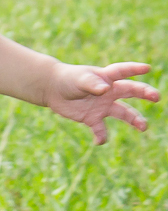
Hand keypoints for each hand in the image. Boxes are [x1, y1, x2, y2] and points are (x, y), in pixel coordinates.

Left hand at [44, 61, 159, 144]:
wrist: (53, 90)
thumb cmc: (68, 79)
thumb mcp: (79, 80)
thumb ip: (92, 84)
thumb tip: (105, 89)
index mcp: (106, 77)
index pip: (122, 71)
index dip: (134, 69)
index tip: (147, 68)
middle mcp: (109, 92)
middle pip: (130, 92)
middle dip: (144, 94)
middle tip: (156, 97)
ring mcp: (102, 106)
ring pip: (123, 113)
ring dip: (134, 120)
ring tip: (143, 127)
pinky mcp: (92, 118)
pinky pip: (100, 129)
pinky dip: (101, 136)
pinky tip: (98, 141)